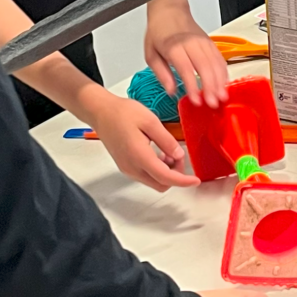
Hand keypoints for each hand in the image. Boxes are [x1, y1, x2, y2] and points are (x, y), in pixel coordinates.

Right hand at [83, 92, 198, 191]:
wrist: (101, 112)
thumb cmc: (121, 113)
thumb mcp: (150, 121)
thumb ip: (166, 140)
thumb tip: (178, 155)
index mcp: (139, 156)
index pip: (165, 177)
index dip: (183, 181)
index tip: (195, 180)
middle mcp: (132, 167)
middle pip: (160, 184)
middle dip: (175, 175)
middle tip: (179, 155)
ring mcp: (127, 169)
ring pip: (153, 181)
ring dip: (165, 172)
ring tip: (168, 151)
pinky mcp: (125, 166)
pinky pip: (145, 175)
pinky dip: (156, 169)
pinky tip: (158, 153)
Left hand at [144, 0, 228, 107]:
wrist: (168, 10)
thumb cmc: (158, 31)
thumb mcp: (151, 54)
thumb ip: (162, 74)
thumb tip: (172, 91)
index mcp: (173, 46)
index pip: (186, 68)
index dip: (192, 85)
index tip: (196, 99)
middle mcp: (190, 43)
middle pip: (204, 66)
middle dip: (211, 86)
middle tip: (213, 102)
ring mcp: (202, 41)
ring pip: (215, 62)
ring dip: (220, 81)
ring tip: (221, 97)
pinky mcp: (209, 42)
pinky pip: (219, 57)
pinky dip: (223, 72)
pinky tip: (224, 83)